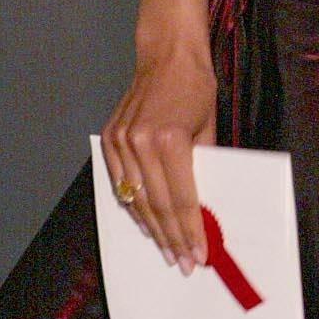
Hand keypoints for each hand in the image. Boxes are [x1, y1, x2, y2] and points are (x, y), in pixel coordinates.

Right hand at [101, 37, 218, 272]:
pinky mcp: (109, 138)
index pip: (181, 200)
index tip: (199, 255)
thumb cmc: (196, 88)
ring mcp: (120, 141)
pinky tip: (146, 224)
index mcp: (169, 140)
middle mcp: (140, 142)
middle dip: (172, 239)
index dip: (191, 232)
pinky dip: (133, 206)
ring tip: (167, 251)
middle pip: (157, 206)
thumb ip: (202, 168)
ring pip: (135, 199)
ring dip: (152, 229)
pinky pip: (120, 183)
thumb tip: (203, 210)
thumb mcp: (208, 130)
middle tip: (184, 263)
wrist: (167, 55)